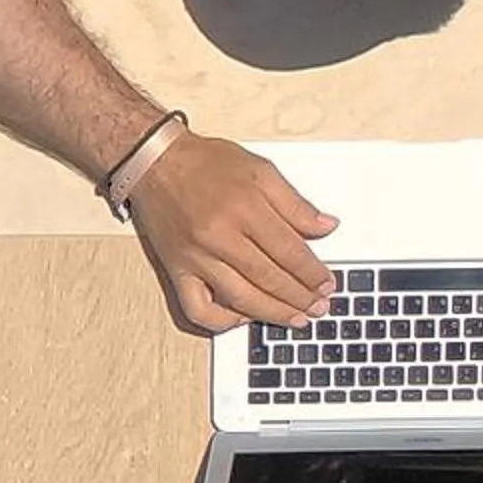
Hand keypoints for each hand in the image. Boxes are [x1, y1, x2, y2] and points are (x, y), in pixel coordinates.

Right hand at [122, 134, 337, 332]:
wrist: (154, 161)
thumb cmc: (205, 163)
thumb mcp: (260, 170)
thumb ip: (295, 203)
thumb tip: (326, 226)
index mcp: (245, 208)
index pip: (290, 251)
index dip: (313, 273)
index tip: (328, 284)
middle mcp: (220, 236)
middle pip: (270, 278)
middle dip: (301, 298)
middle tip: (320, 307)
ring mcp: (196, 257)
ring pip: (242, 298)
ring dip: (274, 314)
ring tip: (296, 319)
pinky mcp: (176, 271)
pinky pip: (198, 309)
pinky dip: (223, 322)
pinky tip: (244, 319)